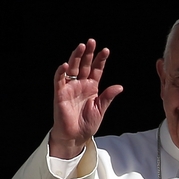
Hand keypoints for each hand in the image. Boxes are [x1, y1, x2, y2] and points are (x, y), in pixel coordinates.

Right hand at [49, 39, 122, 158]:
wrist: (75, 136)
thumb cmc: (87, 123)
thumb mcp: (100, 109)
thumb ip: (108, 97)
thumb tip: (119, 86)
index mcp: (92, 87)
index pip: (96, 70)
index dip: (100, 60)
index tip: (106, 50)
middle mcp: (81, 85)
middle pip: (84, 65)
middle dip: (88, 53)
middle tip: (91, 41)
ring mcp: (70, 88)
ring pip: (72, 69)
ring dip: (76, 58)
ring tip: (81, 47)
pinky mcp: (60, 94)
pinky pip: (59, 81)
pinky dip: (61, 73)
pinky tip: (65, 65)